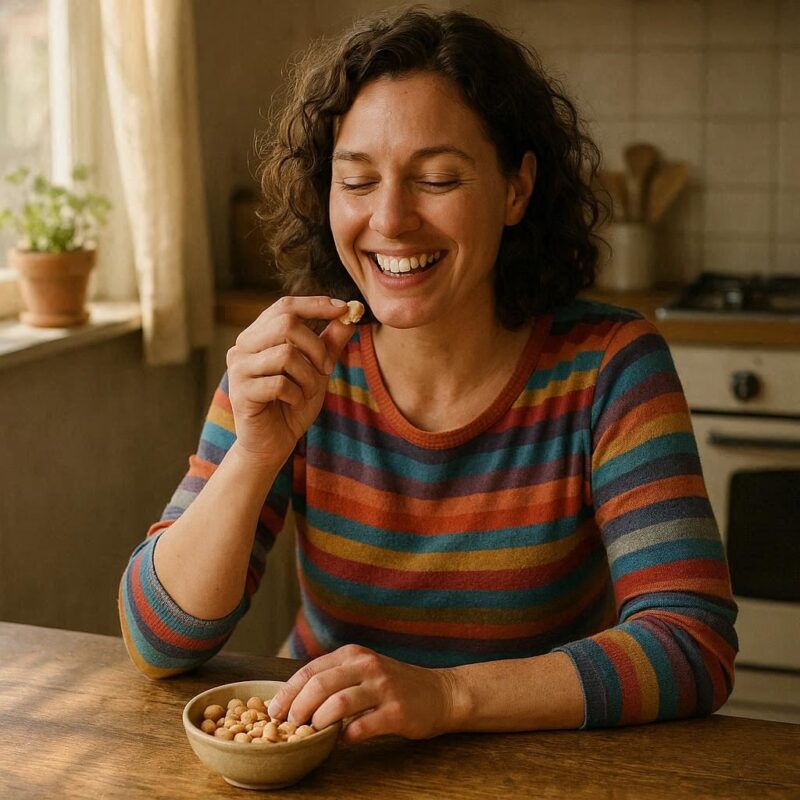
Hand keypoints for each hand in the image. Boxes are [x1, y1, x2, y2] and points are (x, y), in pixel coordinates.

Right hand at [225, 295, 355, 464]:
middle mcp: (243, 347)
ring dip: (309, 376)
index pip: (285, 306)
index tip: (344, 308)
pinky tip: (294, 402)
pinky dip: (297, 394)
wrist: (273, 444)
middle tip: (327, 369)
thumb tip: (349, 314)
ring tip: (308, 392)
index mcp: (258, 336)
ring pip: (286, 354)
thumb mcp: (317, 370)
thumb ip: (329, 343)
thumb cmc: (293, 404)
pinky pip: (280, 383)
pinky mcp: (241, 392)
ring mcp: (238, 369)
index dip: (315, 304)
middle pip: (286, 323)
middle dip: (316, 347)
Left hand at [267, 644, 455, 743]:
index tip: (273, 711)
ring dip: (320, 722)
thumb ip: (335, 678)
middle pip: (319, 685)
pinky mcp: (397, 711)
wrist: (440, 693)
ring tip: (314, 733)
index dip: (287, 692)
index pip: (310, 669)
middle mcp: (367, 665)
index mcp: (353, 654)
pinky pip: (362, 726)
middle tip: (290, 727)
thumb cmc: (394, 685)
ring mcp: (383, 687)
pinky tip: (344, 740)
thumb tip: (294, 701)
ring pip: (338, 703)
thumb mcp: (364, 670)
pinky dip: (347, 737)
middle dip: (298, 708)